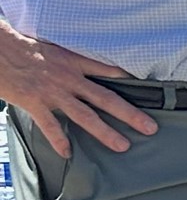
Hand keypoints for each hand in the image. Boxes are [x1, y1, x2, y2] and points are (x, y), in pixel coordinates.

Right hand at [0, 23, 156, 155]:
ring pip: (85, 116)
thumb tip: (85, 69)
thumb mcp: (53, 48)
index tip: (150, 91)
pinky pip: (51, 125)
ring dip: (105, 132)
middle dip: (130, 114)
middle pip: (106, 98)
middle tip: (150, 128)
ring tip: (122, 145)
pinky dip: (59, 140)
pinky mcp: (34, 102)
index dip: (129, 80)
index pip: (109, 71)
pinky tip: (68, 153)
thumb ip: (71, 60)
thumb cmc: (22, 46)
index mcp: (74, 62)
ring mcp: (53, 92)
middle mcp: (69, 78)